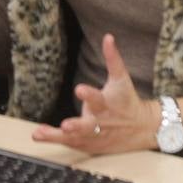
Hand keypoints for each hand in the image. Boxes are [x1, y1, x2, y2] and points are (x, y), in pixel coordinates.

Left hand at [30, 34, 159, 153]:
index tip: (79, 89)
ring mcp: (95, 136)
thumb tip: (108, 36)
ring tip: (40, 133)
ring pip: (76, 138)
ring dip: (58, 136)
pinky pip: (71, 144)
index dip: (89, 94)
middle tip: (65, 126)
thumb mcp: (122, 79)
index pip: (98, 98)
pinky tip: (39, 134)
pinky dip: (56, 139)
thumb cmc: (127, 100)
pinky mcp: (90, 145)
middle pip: (88, 125)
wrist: (142, 128)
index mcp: (108, 104)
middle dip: (76, 126)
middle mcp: (100, 121)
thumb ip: (113, 59)